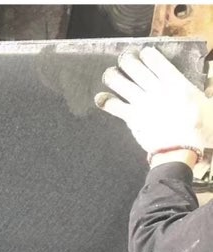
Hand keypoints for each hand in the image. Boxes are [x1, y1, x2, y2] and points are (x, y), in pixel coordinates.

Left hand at [94, 48, 211, 154]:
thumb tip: (208, 84)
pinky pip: (115, 106)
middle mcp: (156, 89)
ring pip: (122, 84)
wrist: (180, 150)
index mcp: (176, 83)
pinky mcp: (132, 118)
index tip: (143, 52)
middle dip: (127, 60)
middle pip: (136, 68)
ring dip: (113, 77)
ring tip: (109, 73)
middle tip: (123, 58)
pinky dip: (106, 101)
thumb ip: (203, 91)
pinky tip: (99, 97)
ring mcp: (142, 103)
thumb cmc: (199, 128)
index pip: (158, 62)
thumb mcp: (207, 104)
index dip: (148, 54)